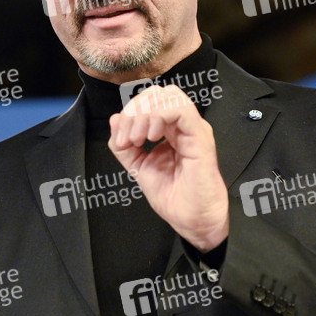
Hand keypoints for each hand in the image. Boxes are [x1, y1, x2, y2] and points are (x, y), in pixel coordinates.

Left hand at [108, 84, 228, 251]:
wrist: (192, 221)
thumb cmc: (173, 198)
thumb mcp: (139, 167)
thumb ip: (125, 146)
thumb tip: (115, 119)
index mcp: (170, 130)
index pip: (149, 102)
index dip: (129, 113)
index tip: (122, 141)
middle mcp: (183, 126)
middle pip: (156, 94)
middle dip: (135, 110)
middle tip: (129, 139)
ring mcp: (193, 129)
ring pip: (168, 96)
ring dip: (145, 113)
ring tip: (139, 139)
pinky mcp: (200, 137)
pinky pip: (180, 109)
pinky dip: (159, 117)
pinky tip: (152, 137)